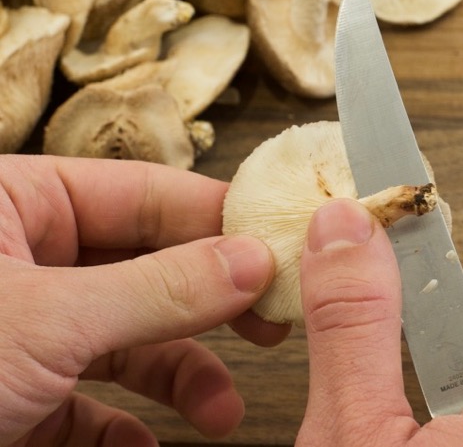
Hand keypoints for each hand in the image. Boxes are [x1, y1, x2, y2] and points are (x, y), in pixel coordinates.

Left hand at [0, 155, 283, 446]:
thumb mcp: (47, 322)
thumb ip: (156, 289)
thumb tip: (251, 260)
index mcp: (14, 203)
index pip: (143, 193)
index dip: (218, 219)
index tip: (282, 248)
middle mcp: (20, 259)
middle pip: (145, 267)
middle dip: (209, 307)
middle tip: (269, 323)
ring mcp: (19, 328)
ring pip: (124, 339)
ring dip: (178, 377)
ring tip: (219, 411)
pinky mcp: (11, 393)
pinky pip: (83, 403)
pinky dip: (121, 427)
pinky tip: (145, 444)